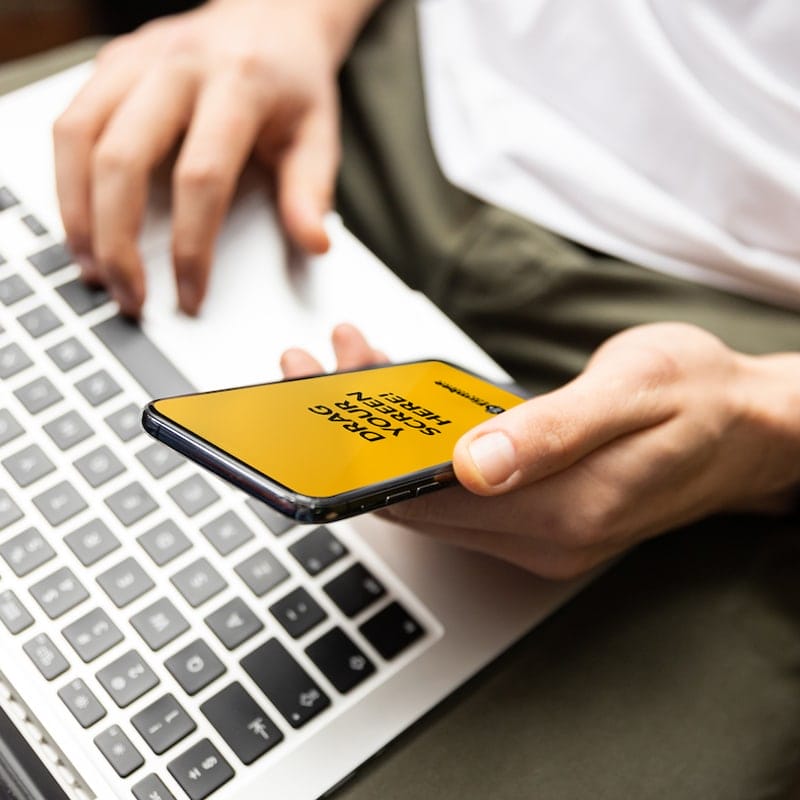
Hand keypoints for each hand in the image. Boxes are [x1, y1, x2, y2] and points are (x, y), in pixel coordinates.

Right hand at [54, 0, 378, 316]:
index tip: (190, 295)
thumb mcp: (319, 133)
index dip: (191, 246)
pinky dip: (66, 179)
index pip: (202, 176)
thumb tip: (314, 244)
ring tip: (90, 269)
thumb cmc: (294, 84)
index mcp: (238, 84)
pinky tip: (82, 223)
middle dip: (117, 240)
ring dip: (76, 213)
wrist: (271, 17)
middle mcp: (178, 64)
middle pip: (122, 158)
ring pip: (78, 137)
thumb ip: (311, 190)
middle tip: (128, 296)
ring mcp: (136, 59)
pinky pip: (70, 123)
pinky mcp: (111, 64)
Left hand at [283, 323, 799, 578]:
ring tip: (346, 363)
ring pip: (431, 487)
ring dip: (382, 430)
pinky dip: (420, 438)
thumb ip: (551, 433)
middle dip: (354, 434)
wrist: (748, 425)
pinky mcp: (538, 508)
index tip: (311, 411)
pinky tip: (402, 392)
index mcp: (560, 512)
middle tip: (312, 370)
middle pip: (415, 496)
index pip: (426, 503)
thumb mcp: (630, 395)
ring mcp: (538, 527)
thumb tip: (473, 465)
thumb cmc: (698, 398)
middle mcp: (540, 534)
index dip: (358, 462)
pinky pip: (459, 480)